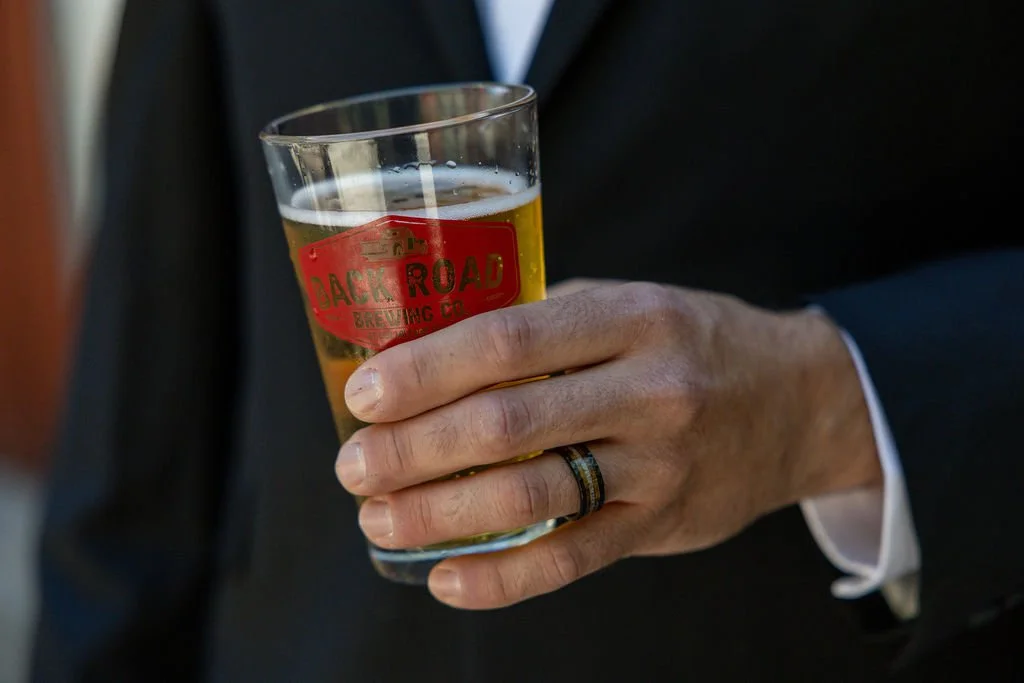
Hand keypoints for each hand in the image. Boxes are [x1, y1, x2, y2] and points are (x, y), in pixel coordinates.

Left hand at [335, 281, 881, 608]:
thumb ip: (542, 323)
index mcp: (629, 318)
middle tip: (353, 466)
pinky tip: (445, 578)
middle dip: (411, 449)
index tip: (364, 395)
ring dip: (438, 513)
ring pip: (531, 497)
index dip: (425, 371)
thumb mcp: (628, 304)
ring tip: (379, 517)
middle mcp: (649, 389)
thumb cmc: (691, 342)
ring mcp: (660, 463)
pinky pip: (573, 559)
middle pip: (506, 423)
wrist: (799, 401)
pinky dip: (503, 578)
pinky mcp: (662, 523)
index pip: (506, 342)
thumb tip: (429, 352)